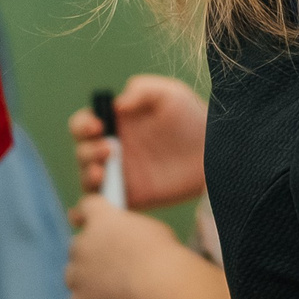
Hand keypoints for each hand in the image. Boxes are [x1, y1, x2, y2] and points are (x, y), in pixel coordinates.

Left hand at [63, 193, 186, 298]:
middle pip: (78, 245)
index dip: (89, 214)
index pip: (87, 206)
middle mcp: (84, 241)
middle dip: (91, 254)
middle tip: (114, 266)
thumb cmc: (164, 254)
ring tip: (110, 291)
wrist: (160, 281)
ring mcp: (78, 272)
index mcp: (102, 217)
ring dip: (86, 281)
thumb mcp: (150, 231)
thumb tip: (128, 250)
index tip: (92, 221)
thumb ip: (131, 235)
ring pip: (73, 275)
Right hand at [68, 73, 206, 208]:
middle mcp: (111, 150)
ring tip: (102, 173)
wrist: (216, 150)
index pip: (83, 125)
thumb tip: (116, 105)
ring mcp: (119, 176)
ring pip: (88, 180)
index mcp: (114, 124)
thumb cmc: (192, 116)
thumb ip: (142, 90)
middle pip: (82, 153)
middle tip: (110, 150)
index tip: (98, 127)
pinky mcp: (130, 198)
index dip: (83, 125)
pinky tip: (101, 203)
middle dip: (87, 152)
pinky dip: (93, 208)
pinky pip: (105, 205)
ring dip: (87, 176)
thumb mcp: (170, 94)